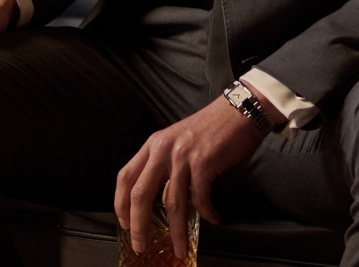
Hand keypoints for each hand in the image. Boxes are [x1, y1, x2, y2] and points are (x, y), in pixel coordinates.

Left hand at [115, 96, 265, 255]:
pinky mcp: (203, 162)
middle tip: (140, 245)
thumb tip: (160, 199)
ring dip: (177, 231)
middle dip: (138, 225)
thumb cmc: (210, 129)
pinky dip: (206, 212)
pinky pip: (200, 198)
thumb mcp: (177, 142)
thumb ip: (165, 165)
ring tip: (181, 247)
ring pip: (172, 203)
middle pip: (141, 194)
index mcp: (152, 145)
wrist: (237, 112)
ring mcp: (182, 156)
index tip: (124, 223)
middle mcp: (162, 150)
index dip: (120, 203)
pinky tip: (212, 218)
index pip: (125, 176)